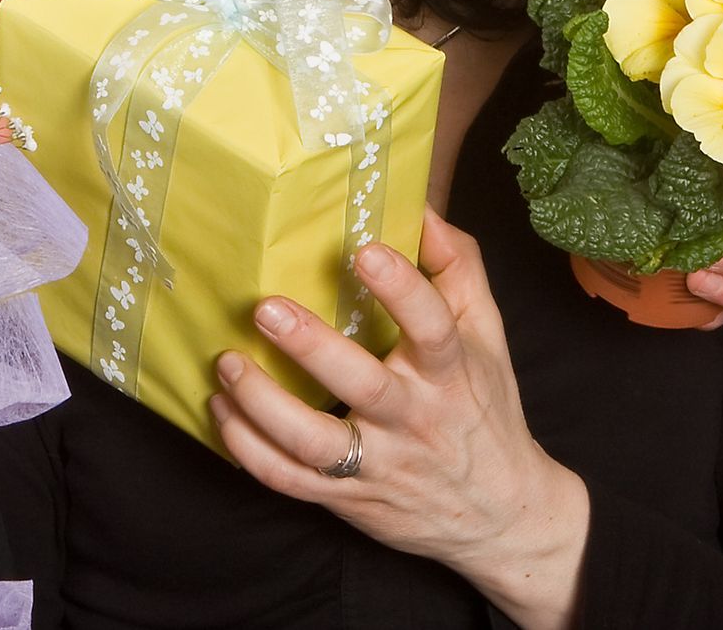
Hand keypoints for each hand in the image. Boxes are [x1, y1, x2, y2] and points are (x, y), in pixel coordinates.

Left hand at [208, 211, 585, 629]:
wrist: (501, 515)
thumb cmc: (483, 408)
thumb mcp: (487, 334)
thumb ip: (457, 267)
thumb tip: (419, 206)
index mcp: (450, 373)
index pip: (433, 328)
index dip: (401, 289)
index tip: (365, 250)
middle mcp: (413, 419)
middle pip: (364, 386)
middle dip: (312, 347)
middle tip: (266, 309)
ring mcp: (378, 463)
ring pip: (314, 443)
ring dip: (263, 404)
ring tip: (228, 362)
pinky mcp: (347, 497)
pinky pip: (289, 480)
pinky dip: (248, 449)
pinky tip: (222, 409)